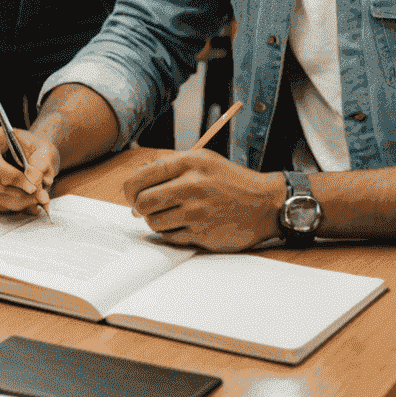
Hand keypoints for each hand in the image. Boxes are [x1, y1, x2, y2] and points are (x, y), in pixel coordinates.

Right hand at [0, 126, 58, 215]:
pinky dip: (4, 206)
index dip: (15, 180)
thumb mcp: (40, 146)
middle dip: (17, 194)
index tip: (32, 188)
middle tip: (36, 197)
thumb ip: (42, 161)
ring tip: (30, 200)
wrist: (17, 149)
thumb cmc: (27, 146)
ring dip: (14, 202)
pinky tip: (17, 200)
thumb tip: (36, 181)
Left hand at [121, 150, 285, 250]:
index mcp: (191, 163)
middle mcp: (193, 186)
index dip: (130, 186)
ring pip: (154, 221)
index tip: (130, 193)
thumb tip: (140, 173)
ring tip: (165, 215)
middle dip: (138, 206)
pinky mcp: (202, 234)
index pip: (144, 175)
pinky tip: (180, 224)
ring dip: (154, 220)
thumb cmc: (232, 181)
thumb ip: (171, 163)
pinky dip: (169, 232)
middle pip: (143, 201)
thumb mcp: (203, 160)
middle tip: (142, 207)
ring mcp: (197, 212)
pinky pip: (170, 237)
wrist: (265, 204)